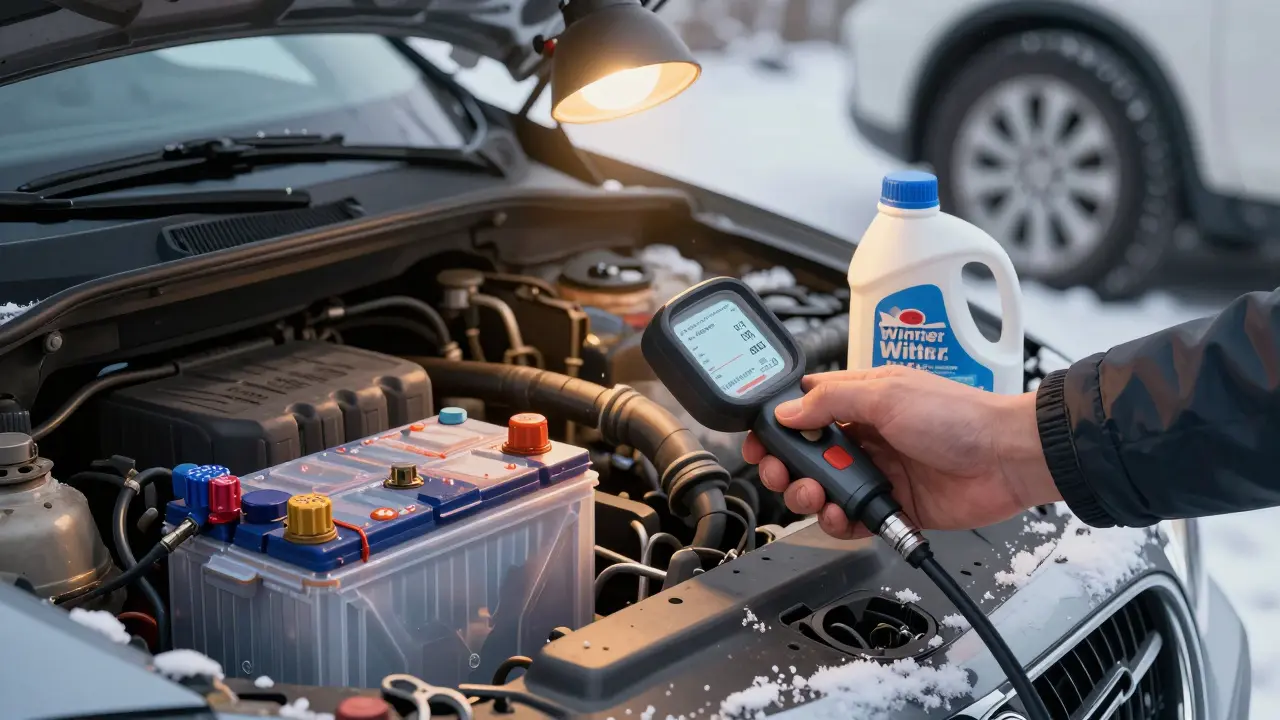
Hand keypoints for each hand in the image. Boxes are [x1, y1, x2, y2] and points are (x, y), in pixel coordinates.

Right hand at [742, 366, 1058, 538]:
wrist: (1007, 460)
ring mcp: (878, 472)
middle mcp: (866, 435)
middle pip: (807, 455)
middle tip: (782, 474)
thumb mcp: (887, 395)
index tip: (761, 441)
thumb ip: (832, 401)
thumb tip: (787, 412)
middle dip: (787, 467)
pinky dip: (839, 522)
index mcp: (861, 399)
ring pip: (824, 489)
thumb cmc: (960, 417)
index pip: (805, 409)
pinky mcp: (892, 506)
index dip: (778, 425)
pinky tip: (841, 516)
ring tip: (816, 496)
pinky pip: (852, 519)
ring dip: (809, 496)